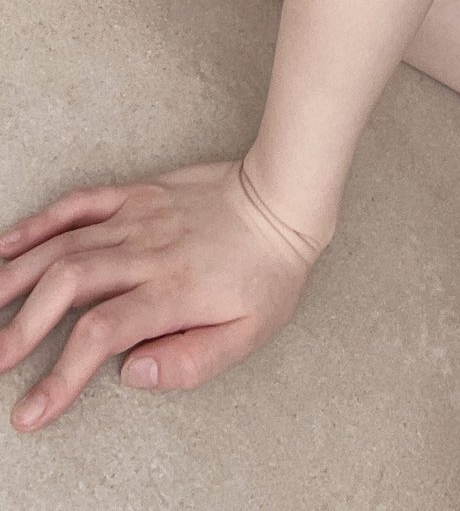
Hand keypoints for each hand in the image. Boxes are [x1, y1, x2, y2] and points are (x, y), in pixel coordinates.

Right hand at [1, 156, 328, 433]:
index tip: (30, 412)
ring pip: (66, 244)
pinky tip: (8, 245)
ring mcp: (139, 217)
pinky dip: (40, 222)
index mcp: (173, 291)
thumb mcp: (250, 332)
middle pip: (69, 285)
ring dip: (17, 277)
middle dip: (22, 326)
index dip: (60, 375)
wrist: (285, 199)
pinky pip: (81, 203)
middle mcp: (147, 251)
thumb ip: (192, 362)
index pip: (102, 334)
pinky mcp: (138, 193)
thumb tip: (132, 375)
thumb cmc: (268, 272)